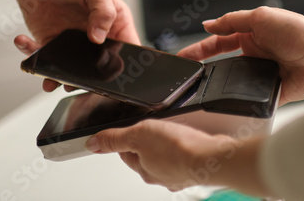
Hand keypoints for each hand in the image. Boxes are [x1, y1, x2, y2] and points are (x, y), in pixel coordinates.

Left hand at [13, 0, 139, 90]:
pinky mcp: (51, 44)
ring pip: (72, 70)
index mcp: (115, 24)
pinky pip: (44, 58)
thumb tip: (100, 36)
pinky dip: (33, 55)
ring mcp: (74, 44)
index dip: (124, 63)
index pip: (128, 49)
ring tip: (51, 78)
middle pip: (101, 67)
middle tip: (77, 81)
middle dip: (89, 79)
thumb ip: (103, 10)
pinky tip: (25, 43)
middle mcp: (97, 37)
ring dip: (60, 77)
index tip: (112, 69)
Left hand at [84, 119, 267, 194]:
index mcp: (143, 170)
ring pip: (166, 157)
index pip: (126, 154)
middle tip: (156, 127)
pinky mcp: (195, 167)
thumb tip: (92, 144)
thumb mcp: (137, 135)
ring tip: (173, 131)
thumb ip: (114, 139)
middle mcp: (160, 176)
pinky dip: (185, 147)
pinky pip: (185, 156)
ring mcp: (179, 173)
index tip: (133, 129)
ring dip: (168, 144)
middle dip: (149, 142)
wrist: (211, 156)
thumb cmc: (177, 149)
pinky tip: (189, 139)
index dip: (127, 138)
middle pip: (146, 156)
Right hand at [178, 7, 303, 105]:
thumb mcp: (259, 17)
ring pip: (234, 83)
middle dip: (203, 70)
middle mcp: (254, 56)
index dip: (199, 49)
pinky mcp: (272, 92)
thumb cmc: (298, 30)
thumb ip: (232, 21)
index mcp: (250, 36)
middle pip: (222, 64)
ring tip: (202, 89)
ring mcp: (262, 74)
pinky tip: (228, 102)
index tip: (183, 56)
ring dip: (220, 85)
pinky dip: (241, 100)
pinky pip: (252, 98)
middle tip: (185, 76)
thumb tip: (207, 24)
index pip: (217, 43)